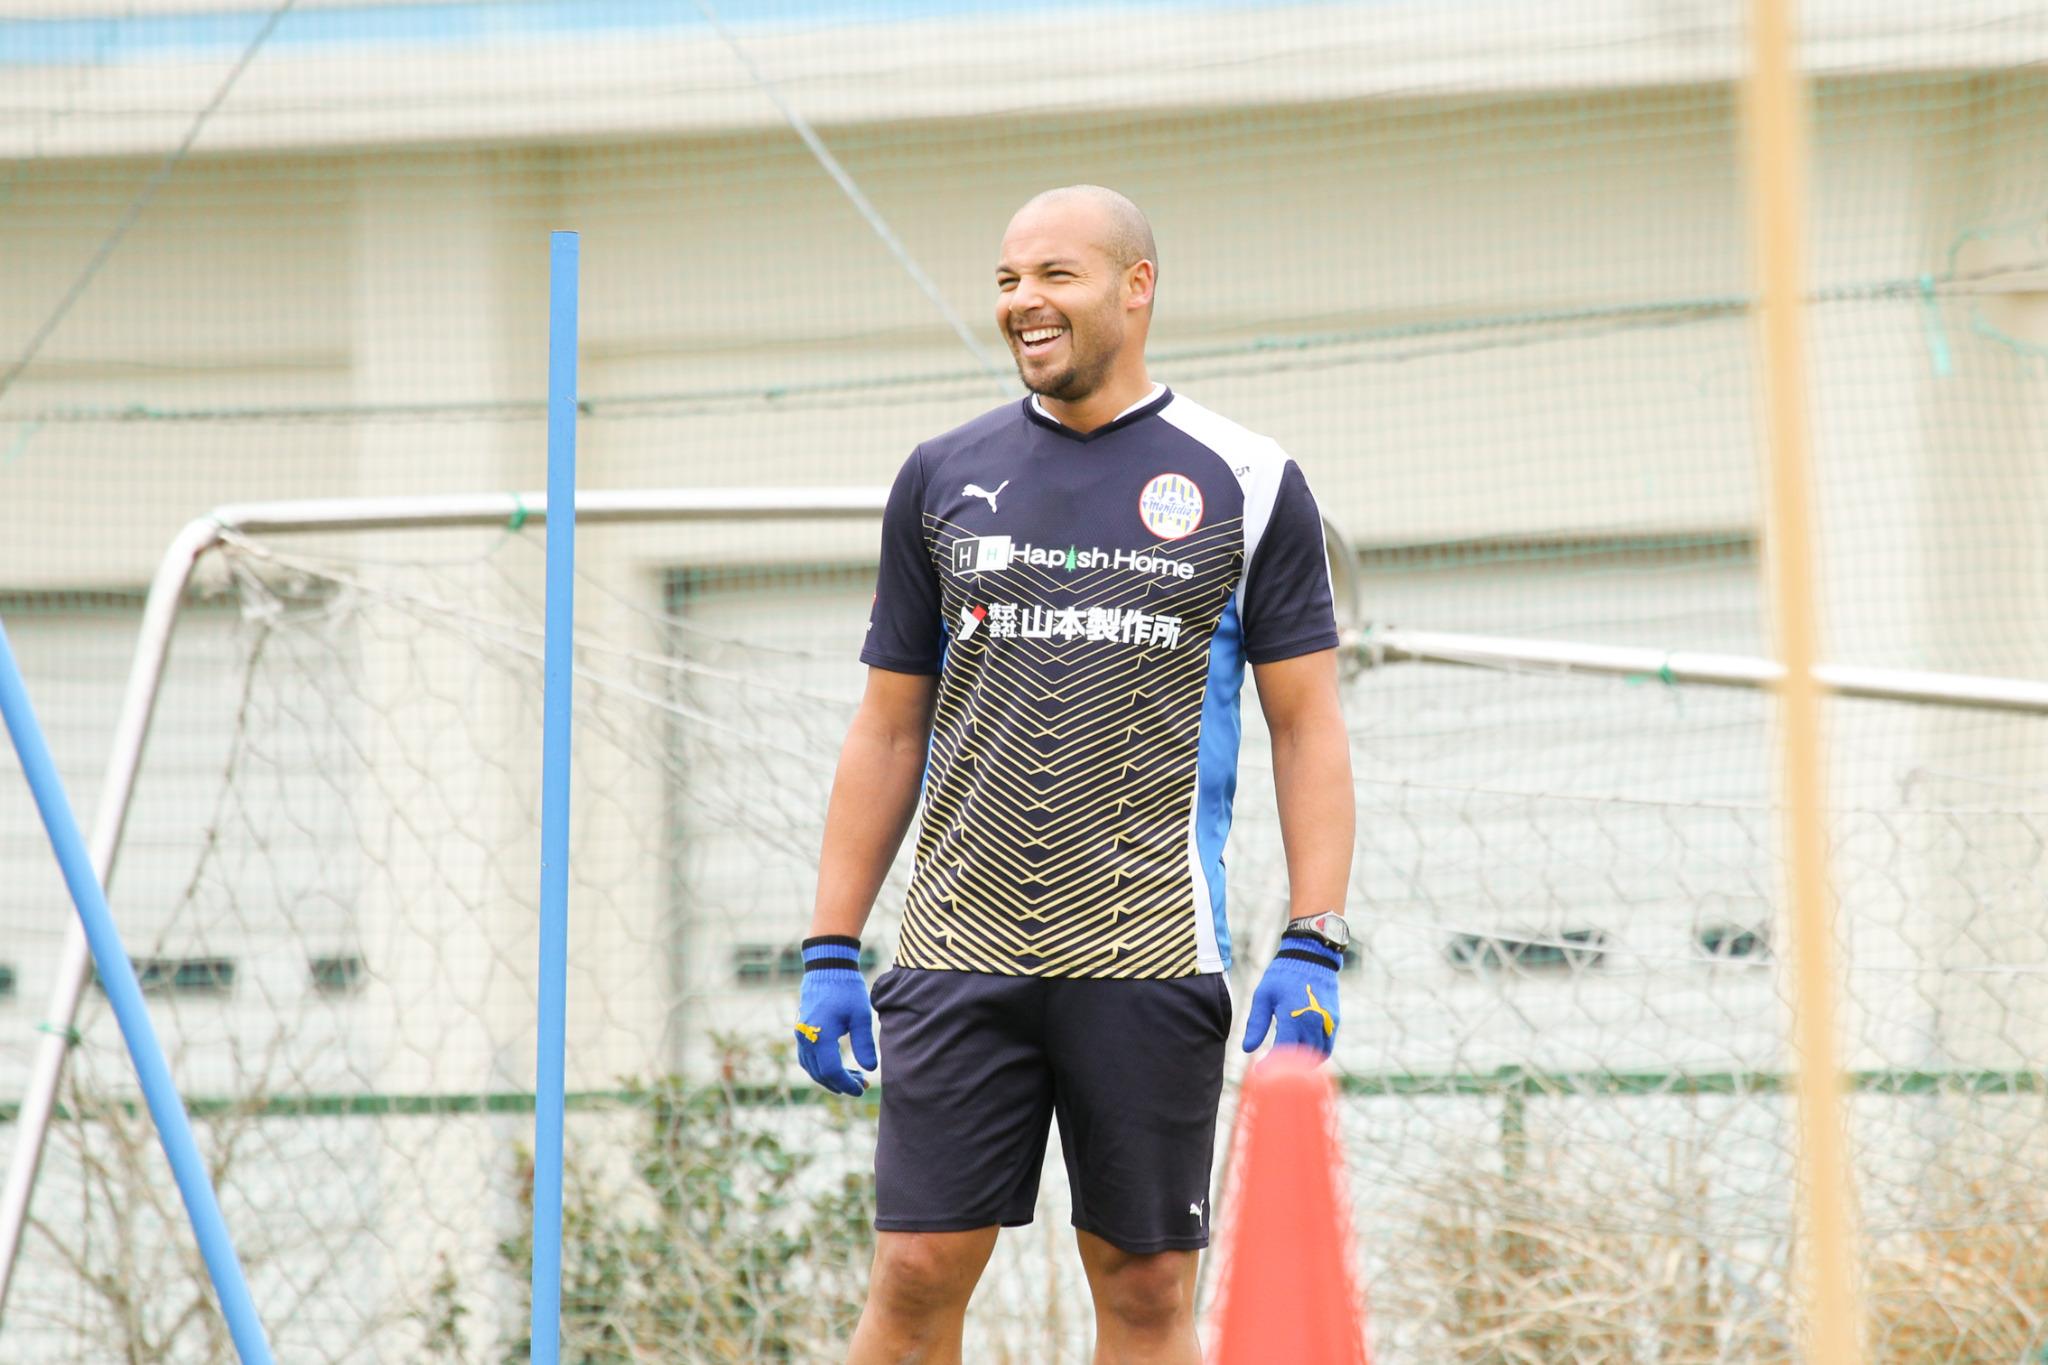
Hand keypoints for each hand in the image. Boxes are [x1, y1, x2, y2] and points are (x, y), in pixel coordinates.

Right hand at [794, 937, 877, 1095]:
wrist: (827, 967)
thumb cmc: (846, 989)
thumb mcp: (860, 1016)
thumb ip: (864, 1044)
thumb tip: (871, 1069)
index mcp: (820, 1036)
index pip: (832, 1071)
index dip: (847, 1083)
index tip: (862, 1088)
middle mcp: (805, 1038)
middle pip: (820, 1073)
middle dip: (841, 1083)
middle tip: (862, 1085)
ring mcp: (801, 1035)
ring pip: (812, 1067)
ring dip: (831, 1077)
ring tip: (853, 1078)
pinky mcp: (801, 1031)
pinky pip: (808, 1058)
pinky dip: (821, 1067)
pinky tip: (837, 1067)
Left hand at [1240, 932, 1342, 1059]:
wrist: (1312, 956)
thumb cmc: (1283, 974)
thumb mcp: (1264, 996)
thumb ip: (1257, 1023)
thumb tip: (1247, 1049)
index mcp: (1293, 1016)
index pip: (1282, 1051)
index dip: (1271, 1066)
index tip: (1259, 1072)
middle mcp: (1313, 1022)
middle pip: (1301, 1058)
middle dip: (1286, 1069)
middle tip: (1272, 1071)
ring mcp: (1327, 1023)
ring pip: (1317, 1056)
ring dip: (1303, 1066)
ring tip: (1286, 1067)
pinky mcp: (1335, 1021)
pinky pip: (1327, 1046)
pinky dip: (1315, 1055)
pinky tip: (1302, 1056)